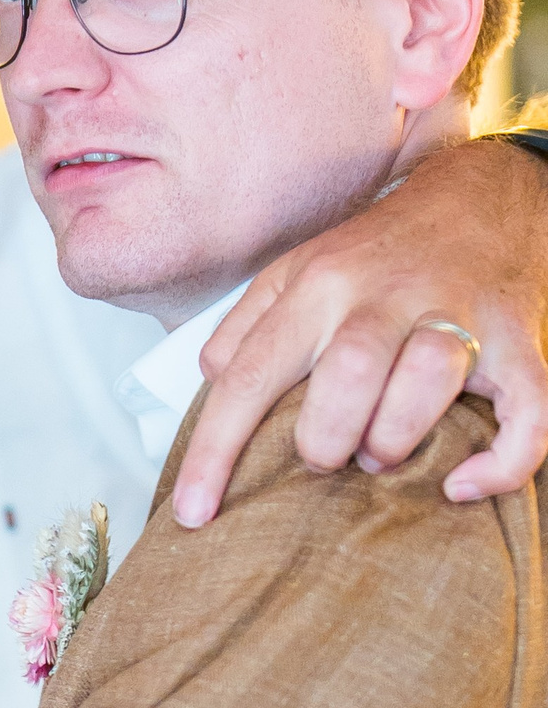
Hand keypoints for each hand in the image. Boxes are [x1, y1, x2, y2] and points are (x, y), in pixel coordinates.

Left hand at [172, 137, 547, 524]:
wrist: (483, 194)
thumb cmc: (379, 252)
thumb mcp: (297, 270)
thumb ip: (246, 327)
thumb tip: (213, 385)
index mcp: (318, 286)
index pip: (249, 378)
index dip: (215, 453)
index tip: (193, 513)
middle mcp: (384, 296)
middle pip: (346, 379)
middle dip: (325, 442)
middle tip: (327, 455)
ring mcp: (458, 313)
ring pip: (427, 381)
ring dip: (395, 440)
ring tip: (381, 455)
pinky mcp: (517, 340)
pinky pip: (526, 413)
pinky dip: (499, 463)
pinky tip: (462, 483)